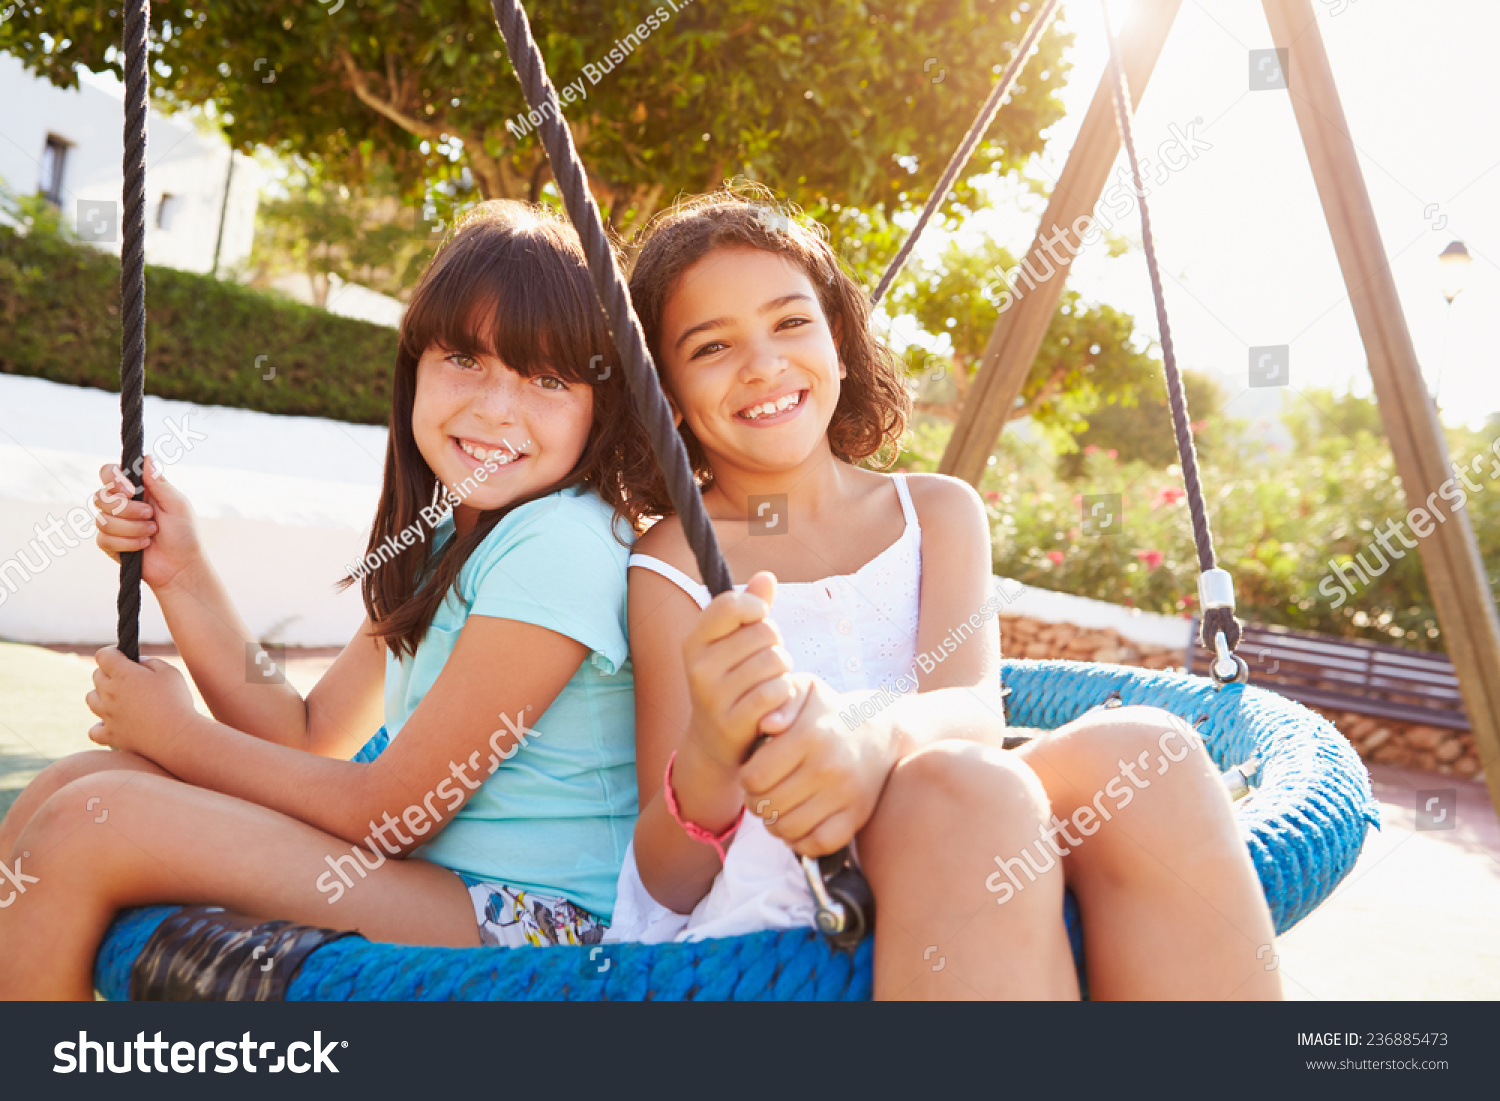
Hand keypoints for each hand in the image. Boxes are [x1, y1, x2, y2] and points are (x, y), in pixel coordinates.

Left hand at [86, 647, 198, 758]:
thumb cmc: (176, 701)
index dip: (112, 652)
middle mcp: (109, 693)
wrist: (175, 736)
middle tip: (128, 678)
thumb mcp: (170, 672)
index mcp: (123, 674)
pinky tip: (113, 723)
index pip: (103, 655)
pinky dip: (100, 726)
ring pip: (91, 699)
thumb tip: (138, 663)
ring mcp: (107, 715)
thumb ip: (151, 662)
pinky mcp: (110, 735)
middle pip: (96, 676)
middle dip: (109, 672)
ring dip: (101, 695)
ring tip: (119, 699)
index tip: (121, 655)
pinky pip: (94, 730)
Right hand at [92, 457, 203, 592]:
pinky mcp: (110, 543)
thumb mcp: (177, 505)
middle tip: (150, 515)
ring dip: (132, 528)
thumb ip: (159, 482)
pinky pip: (104, 539)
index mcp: (138, 490)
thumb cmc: (184, 534)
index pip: (109, 473)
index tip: (130, 491)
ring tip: (152, 533)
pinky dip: (127, 543)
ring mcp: (114, 524)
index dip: (113, 479)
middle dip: (127, 509)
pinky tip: (143, 545)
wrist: (181, 566)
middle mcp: (122, 504)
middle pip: (100, 497)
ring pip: (102, 519)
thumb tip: (146, 457)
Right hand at [680, 571, 797, 775]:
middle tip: (766, 662)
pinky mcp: (732, 722)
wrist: (714, 743)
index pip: (730, 604)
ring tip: (772, 680)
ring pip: (775, 660)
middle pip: (764, 631)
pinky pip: (776, 691)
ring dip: (784, 670)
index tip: (760, 619)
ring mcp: (713, 696)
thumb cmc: (732, 682)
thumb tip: (767, 576)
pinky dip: (785, 693)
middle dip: (776, 644)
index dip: (756, 607)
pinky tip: (777, 699)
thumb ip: (751, 608)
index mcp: (695, 641)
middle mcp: (699, 667)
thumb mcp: (733, 644)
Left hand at [738, 675, 895, 857]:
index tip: (752, 773)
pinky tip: (797, 825)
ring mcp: (844, 795)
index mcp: (809, 737)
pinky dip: (801, 842)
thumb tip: (766, 724)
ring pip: (788, 829)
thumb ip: (780, 698)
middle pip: (767, 806)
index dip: (745, 779)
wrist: (881, 731)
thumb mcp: (806, 689)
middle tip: (761, 794)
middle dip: (756, 802)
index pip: (755, 777)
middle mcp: (827, 768)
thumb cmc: (830, 711)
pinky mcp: (857, 816)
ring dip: (773, 824)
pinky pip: (818, 844)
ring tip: (776, 809)